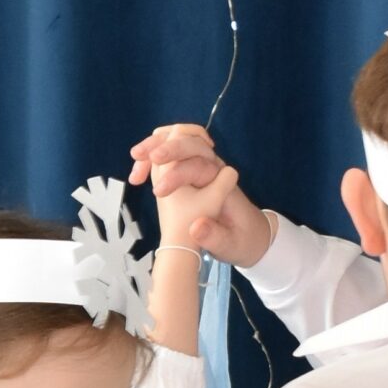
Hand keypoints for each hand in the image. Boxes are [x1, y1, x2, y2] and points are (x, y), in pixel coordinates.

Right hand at [130, 123, 274, 266]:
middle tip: (140, 156)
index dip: (178, 174)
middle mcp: (213, 168)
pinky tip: (138, 173)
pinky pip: (171, 156)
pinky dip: (154, 159)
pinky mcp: (192, 172)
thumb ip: (215, 237)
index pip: (199, 164)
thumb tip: (195, 227)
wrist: (252, 238)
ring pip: (177, 143)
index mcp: (224, 182)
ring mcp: (201, 167)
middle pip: (188, 142)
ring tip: (135, 158)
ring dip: (155, 146)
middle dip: (164, 146)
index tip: (158, 192)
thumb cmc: (244, 242)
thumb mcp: (232, 245)